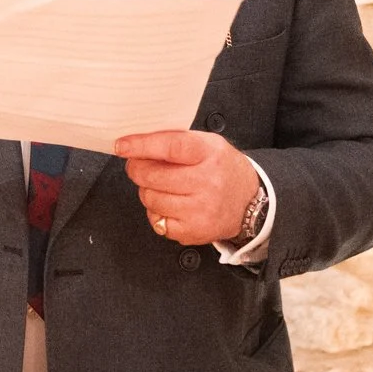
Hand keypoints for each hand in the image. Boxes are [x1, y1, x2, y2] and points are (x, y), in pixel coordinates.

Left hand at [114, 131, 256, 247]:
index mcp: (210, 154)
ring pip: (151, 199)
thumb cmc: (223, 169)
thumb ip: (176, 140)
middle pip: (153, 176)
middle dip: (137, 169)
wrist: (249, 202)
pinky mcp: (194, 231)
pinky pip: (157, 221)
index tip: (122, 145)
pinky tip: (169, 204)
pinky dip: (156, 212)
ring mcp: (201, 210)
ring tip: (159, 185)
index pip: (171, 147)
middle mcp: (208, 182)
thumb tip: (137, 142)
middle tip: (137, 166)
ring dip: (147, 190)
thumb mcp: (208, 144)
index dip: (142, 145)